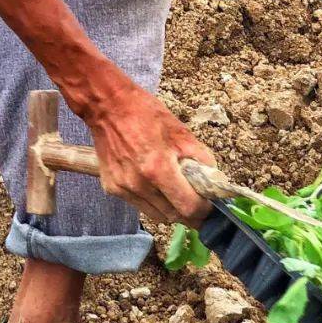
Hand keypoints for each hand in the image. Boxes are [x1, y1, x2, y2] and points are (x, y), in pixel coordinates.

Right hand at [86, 80, 215, 226]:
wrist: (107, 106)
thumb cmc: (145, 113)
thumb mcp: (179, 130)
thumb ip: (199, 157)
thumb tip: (213, 179)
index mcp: (158, 168)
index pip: (188, 206)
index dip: (203, 209)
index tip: (210, 205)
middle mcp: (139, 184)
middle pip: (173, 216)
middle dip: (189, 213)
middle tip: (197, 203)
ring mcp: (123, 189)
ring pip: (156, 215)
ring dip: (170, 209)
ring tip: (176, 194)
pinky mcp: (112, 189)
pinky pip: (139, 205)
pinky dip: (151, 200)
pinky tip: (153, 184)